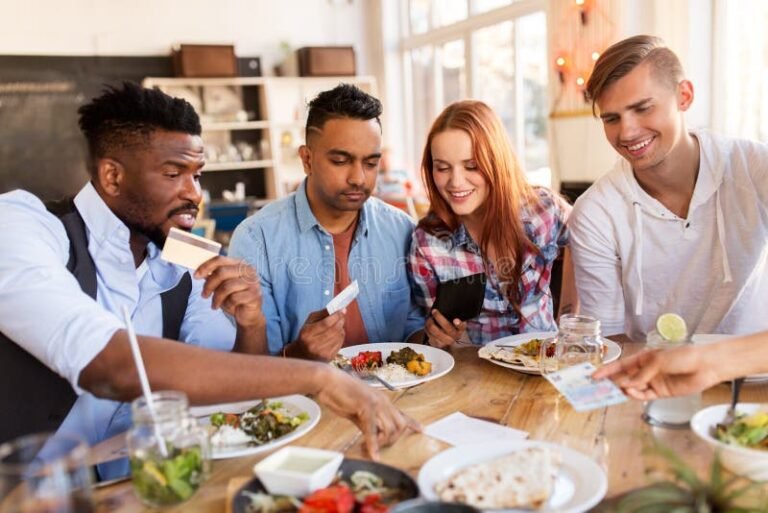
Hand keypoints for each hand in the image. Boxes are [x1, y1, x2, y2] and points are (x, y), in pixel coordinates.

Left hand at [195, 256, 264, 328]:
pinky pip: (234, 298)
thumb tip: (200, 272)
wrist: (249, 315)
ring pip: (226, 287)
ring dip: (217, 298)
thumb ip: (214, 277)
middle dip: (209, 285)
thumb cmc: (235, 299)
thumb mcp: (222, 286)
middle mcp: (248, 270)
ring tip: (214, 305)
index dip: (206, 267)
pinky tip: (229, 307)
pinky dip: (228, 304)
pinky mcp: (255, 294)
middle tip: (204, 295)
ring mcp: (253, 282)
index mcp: (240, 264)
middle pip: (222, 272)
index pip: (220, 260)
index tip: (196, 276)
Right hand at [288, 310, 345, 360]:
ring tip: (338, 325)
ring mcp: (321, 353)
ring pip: (338, 336)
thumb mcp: (310, 321)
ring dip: (341, 328)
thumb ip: (323, 313)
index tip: (341, 310)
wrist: (301, 354)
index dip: (336, 316)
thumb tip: (339, 310)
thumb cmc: (306, 335)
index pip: (326, 323)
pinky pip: (340, 343)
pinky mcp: (328, 358)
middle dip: (340, 320)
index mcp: (306, 334)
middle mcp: (313, 344)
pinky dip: (341, 337)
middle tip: (342, 316)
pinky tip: (337, 334)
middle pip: (334, 330)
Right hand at [315, 368, 420, 458]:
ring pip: (389, 429)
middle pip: (399, 426)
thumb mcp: (357, 411)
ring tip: (368, 447)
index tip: (422, 430)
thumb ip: (367, 423)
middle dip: (391, 440)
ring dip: (381, 443)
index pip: (402, 413)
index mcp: (382, 400)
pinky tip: (373, 455)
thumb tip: (373, 436)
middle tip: (377, 447)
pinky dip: (373, 444)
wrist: (328, 381)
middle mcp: (383, 401)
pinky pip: (373, 430)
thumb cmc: (340, 394)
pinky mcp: (365, 406)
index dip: (412, 423)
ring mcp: (375, 403)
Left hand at [424, 309, 465, 347]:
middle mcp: (455, 336)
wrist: (444, 337)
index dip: (459, 324)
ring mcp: (446, 341)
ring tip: (429, 318)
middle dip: (439, 318)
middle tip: (434, 311)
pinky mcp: (438, 344)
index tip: (455, 320)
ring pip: (436, 331)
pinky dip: (427, 329)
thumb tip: (443, 304)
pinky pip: (430, 335)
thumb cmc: (448, 324)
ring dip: (430, 323)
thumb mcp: (452, 319)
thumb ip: (450, 314)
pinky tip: (427, 325)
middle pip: (447, 327)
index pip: (462, 326)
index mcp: (460, 329)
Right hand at [592, 345, 718, 399]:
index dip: (607, 370)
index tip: (593, 376)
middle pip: (624, 378)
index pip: (620, 365)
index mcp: (642, 358)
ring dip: (624, 390)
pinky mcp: (661, 393)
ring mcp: (652, 382)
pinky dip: (637, 395)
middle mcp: (645, 371)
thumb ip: (641, 374)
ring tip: (618, 390)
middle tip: (600, 389)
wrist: (706, 366)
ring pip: (632, 388)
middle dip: (612, 383)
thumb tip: (626, 385)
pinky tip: (633, 393)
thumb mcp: (658, 361)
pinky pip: (644, 396)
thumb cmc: (682, 356)